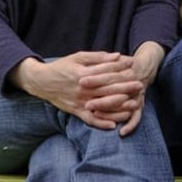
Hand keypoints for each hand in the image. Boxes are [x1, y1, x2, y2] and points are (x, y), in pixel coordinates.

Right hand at [12, 52, 143, 130]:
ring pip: (102, 106)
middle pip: (108, 88)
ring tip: (135, 105)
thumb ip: (98, 57)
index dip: (121, 68)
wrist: (41, 81)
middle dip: (126, 87)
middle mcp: (82, 89)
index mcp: (83, 73)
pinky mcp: (75, 111)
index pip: (106, 71)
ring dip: (119, 106)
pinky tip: (113, 126)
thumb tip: (117, 56)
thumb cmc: (62, 66)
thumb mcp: (78, 57)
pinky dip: (101, 124)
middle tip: (141, 86)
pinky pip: (90, 120)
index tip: (134, 66)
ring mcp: (79, 101)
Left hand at [81, 42, 165, 135]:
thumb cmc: (125, 64)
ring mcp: (137, 97)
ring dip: (110, 113)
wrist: (145, 68)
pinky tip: (121, 132)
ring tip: (96, 114)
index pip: (109, 76)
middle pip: (116, 93)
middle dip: (101, 100)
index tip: (81, 81)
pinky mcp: (139, 107)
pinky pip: (136, 118)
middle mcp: (133, 86)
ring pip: (125, 108)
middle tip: (87, 104)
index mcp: (126, 72)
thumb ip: (107, 57)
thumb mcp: (116, 58)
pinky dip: (130, 125)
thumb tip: (111, 56)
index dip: (96, 78)